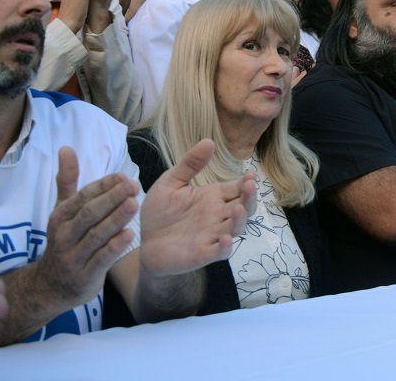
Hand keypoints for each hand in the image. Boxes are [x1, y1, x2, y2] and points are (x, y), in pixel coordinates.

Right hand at [34, 148, 138, 309]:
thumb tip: (66, 148)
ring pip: (95, 235)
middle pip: (89, 214)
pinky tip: (129, 235)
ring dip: (115, 219)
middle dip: (111, 198)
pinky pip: (100, 260)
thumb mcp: (62, 211)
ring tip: (133, 204)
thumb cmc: (64, 240)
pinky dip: (114, 248)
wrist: (51, 287)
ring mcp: (73, 257)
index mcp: (60, 217)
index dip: (103, 186)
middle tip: (133, 186)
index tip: (123, 176)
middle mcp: (64, 235)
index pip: (83, 197)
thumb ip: (67, 180)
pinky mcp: (84, 276)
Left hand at [139, 140, 256, 277]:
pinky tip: (224, 240)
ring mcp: (211, 235)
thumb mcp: (170, 183)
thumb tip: (209, 141)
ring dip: (240, 220)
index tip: (250, 173)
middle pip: (244, 207)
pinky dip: (224, 248)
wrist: (145, 244)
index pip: (237, 189)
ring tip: (239, 209)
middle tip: (250, 186)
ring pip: (235, 228)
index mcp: (213, 198)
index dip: (247, 182)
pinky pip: (218, 253)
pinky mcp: (201, 254)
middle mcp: (217, 216)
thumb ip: (190, 165)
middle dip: (250, 197)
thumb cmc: (160, 213)